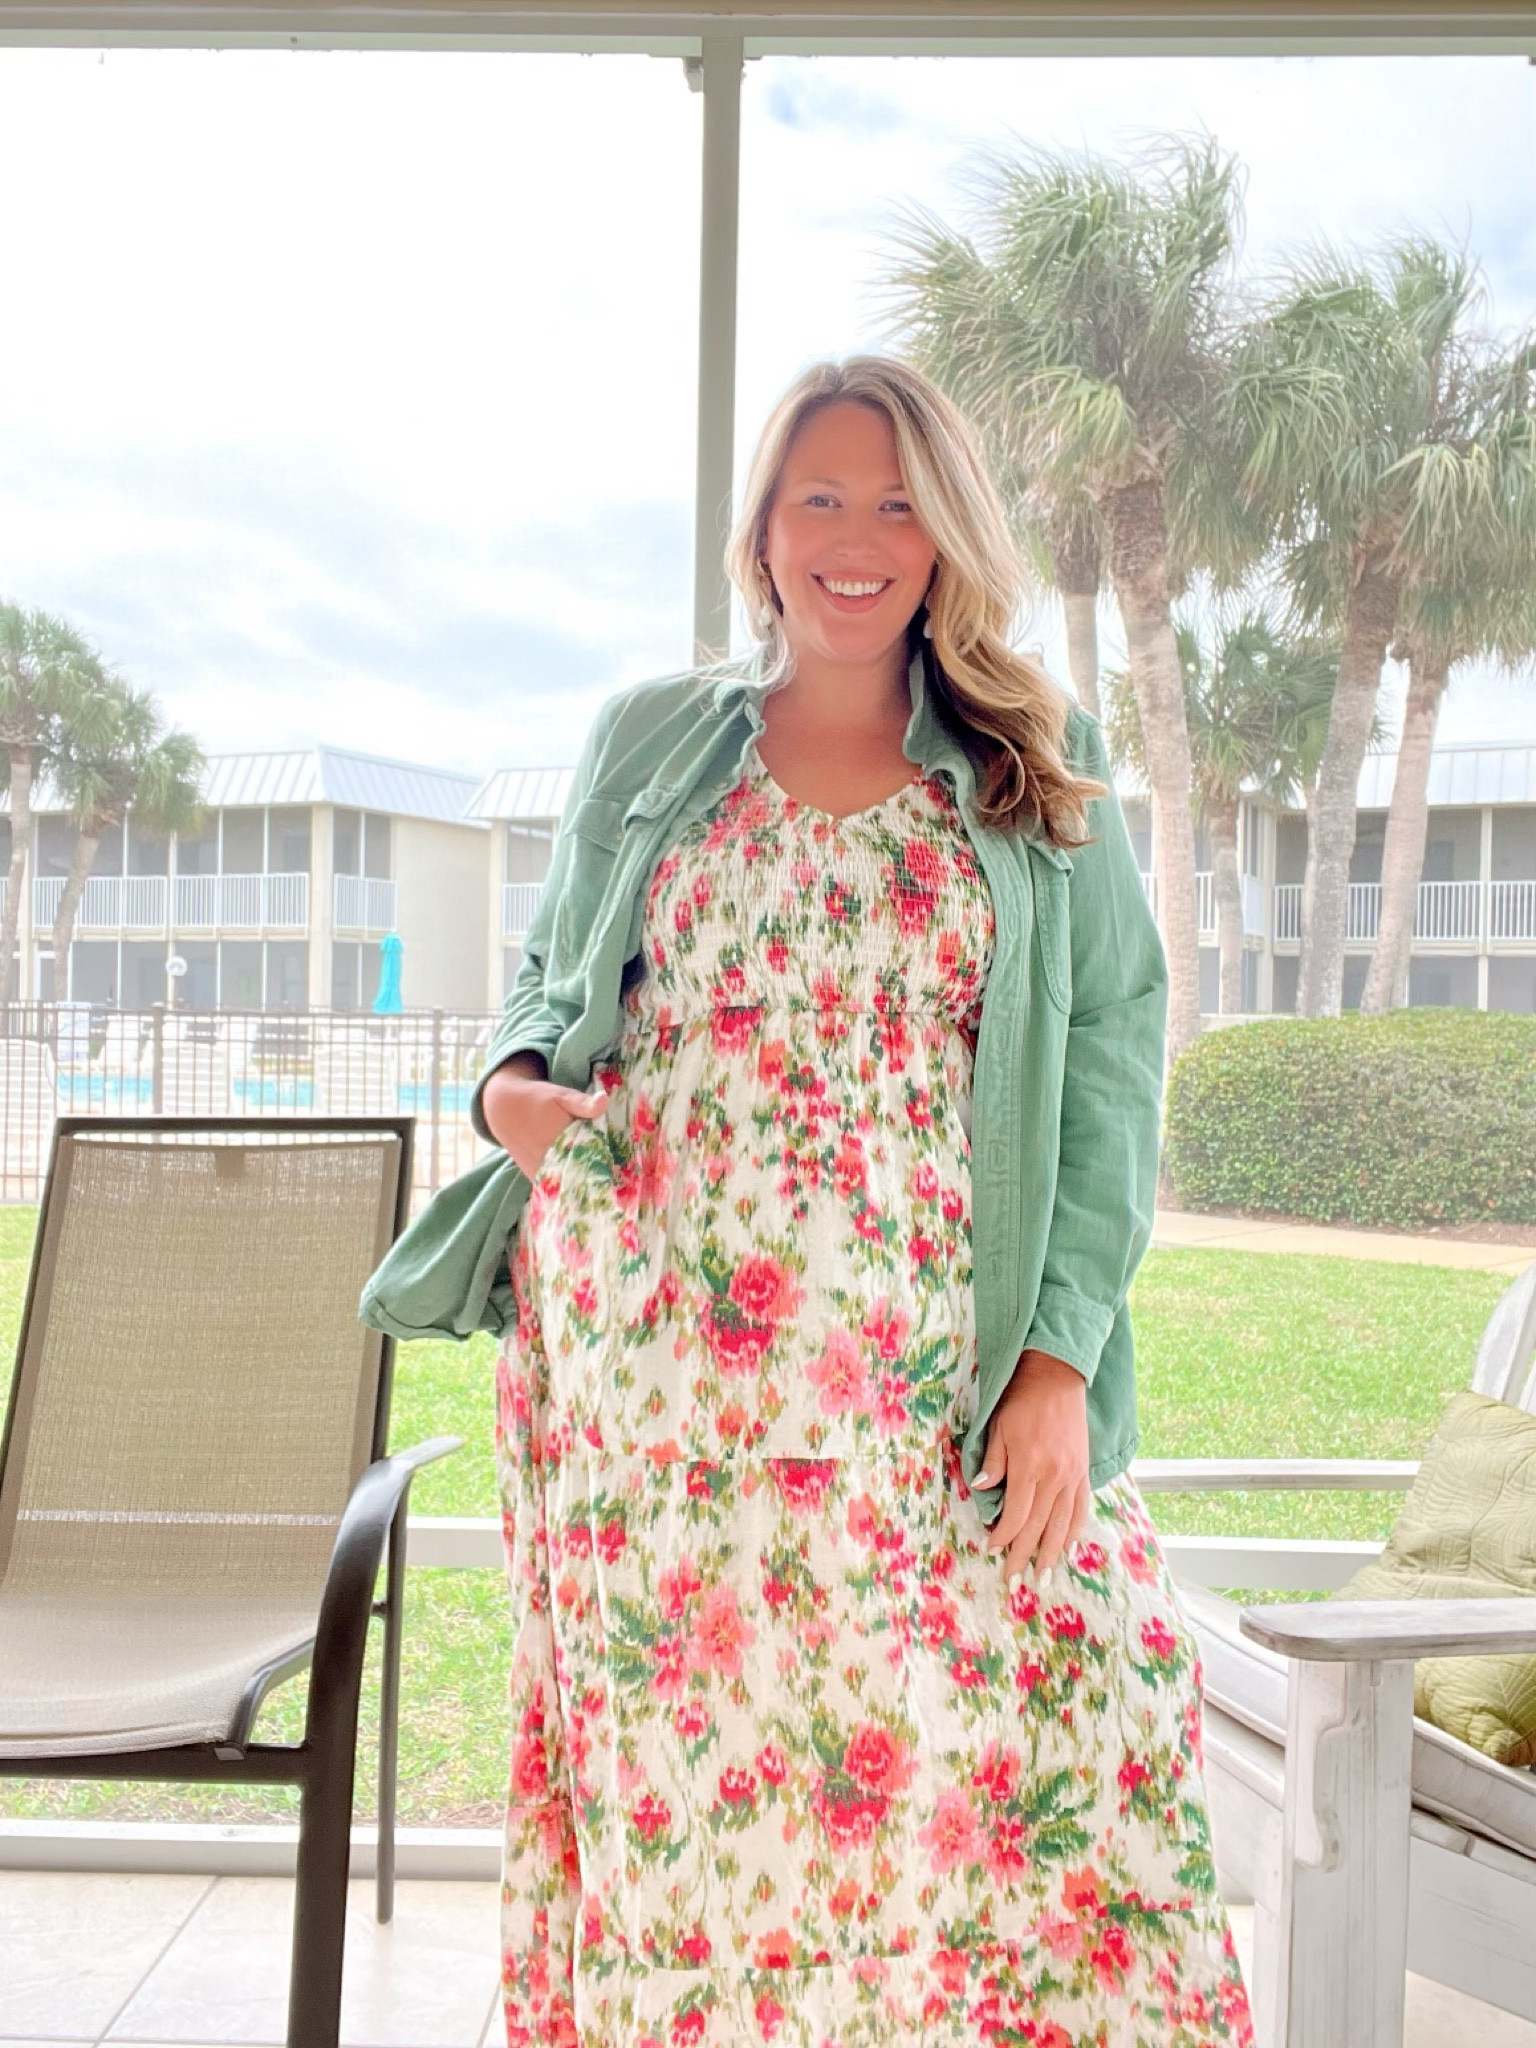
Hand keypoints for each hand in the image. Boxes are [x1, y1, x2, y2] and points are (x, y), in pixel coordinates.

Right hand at [482, 1061, 607, 1181]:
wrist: (503, 1108)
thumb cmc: (536, 1099)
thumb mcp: (561, 1095)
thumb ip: (583, 1102)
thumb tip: (605, 1100)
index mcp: (559, 1139)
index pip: (589, 1160)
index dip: (605, 1165)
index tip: (618, 1168)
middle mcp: (547, 1159)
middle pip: (579, 1176)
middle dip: (595, 1177)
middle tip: (612, 1177)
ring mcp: (538, 1170)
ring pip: (565, 1184)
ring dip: (581, 1183)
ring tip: (599, 1183)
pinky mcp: (532, 1174)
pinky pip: (553, 1186)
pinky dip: (565, 1184)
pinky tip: (579, 1182)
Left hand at [972, 1349, 1091, 1589]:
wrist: (1056, 1378)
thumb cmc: (1020, 1400)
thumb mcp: (997, 1427)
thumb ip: (993, 1462)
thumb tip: (983, 1491)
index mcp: (1029, 1466)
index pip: (1017, 1515)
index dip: (1004, 1536)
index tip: (992, 1548)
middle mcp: (1055, 1476)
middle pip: (1039, 1527)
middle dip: (1025, 1554)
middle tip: (1015, 1577)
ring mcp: (1072, 1475)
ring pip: (1063, 1524)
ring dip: (1052, 1553)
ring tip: (1044, 1576)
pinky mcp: (1083, 1471)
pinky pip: (1081, 1508)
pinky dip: (1074, 1530)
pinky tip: (1068, 1545)